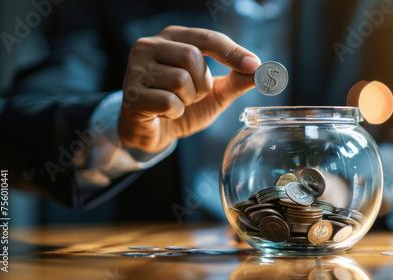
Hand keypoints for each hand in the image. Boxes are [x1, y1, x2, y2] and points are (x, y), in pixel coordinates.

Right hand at [119, 26, 260, 151]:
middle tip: (193, 96)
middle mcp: (150, 45)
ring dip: (188, 100)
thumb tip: (261, 71)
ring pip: (180, 80)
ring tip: (176, 104)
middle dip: (202, 84)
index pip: (207, 38)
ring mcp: (137, 68)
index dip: (233, 52)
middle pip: (193, 57)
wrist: (151, 132)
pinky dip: (175, 113)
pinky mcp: (131, 93)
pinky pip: (168, 101)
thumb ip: (236, 80)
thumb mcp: (214, 93)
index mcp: (173, 38)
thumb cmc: (181, 106)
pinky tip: (164, 113)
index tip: (255, 66)